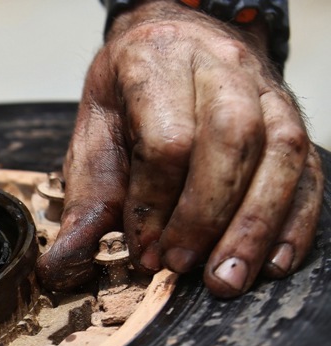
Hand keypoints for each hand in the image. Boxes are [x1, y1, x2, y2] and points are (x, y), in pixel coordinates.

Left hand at [37, 0, 322, 297]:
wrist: (172, 42)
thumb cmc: (128, 99)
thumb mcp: (94, 137)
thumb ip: (86, 201)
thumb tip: (63, 263)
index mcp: (156, 61)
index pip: (167, 138)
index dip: (155, 204)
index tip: (143, 249)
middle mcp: (220, 65)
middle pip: (232, 139)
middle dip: (206, 215)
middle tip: (182, 268)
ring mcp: (265, 89)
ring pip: (280, 152)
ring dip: (255, 225)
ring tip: (227, 279)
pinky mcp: (292, 117)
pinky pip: (308, 168)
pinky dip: (294, 221)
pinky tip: (272, 262)